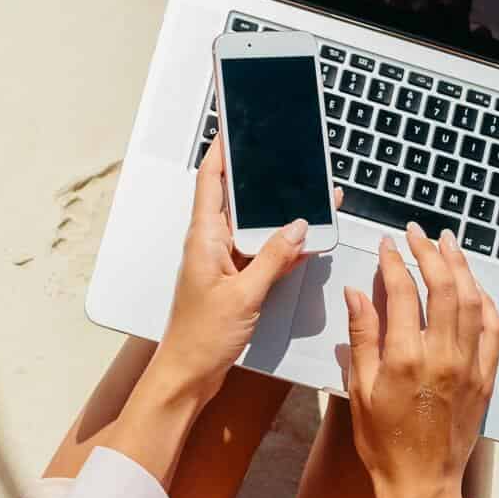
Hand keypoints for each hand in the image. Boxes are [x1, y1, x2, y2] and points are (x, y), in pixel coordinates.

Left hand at [151, 135, 327, 394]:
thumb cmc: (202, 337)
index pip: (210, 179)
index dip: (222, 150)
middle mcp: (212, 243)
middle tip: (285, 154)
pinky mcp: (236, 279)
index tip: (235, 124)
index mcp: (204, 237)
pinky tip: (307, 239)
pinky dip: (283, 246)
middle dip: (261, 177)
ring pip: (255, 226)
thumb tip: (299, 225)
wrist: (190, 374)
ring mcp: (224, 261)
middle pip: (237, 198)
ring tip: (308, 193)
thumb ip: (274, 257)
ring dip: (279, 214)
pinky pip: (263, 253)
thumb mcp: (245, 294)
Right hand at [342, 223, 498, 497]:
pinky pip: (493, 329)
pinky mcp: (486, 378)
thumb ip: (362, 336)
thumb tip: (358, 292)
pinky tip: (475, 288)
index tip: (387, 245)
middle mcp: (442, 356)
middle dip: (431, 253)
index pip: (404, 293)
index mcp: (405, 358)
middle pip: (444, 287)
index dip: (394, 263)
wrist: (420, 481)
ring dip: (461, 268)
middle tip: (419, 234)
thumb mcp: (359, 388)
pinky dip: (486, 302)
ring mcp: (470, 366)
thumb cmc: (382, 440)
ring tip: (449, 245)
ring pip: (472, 301)